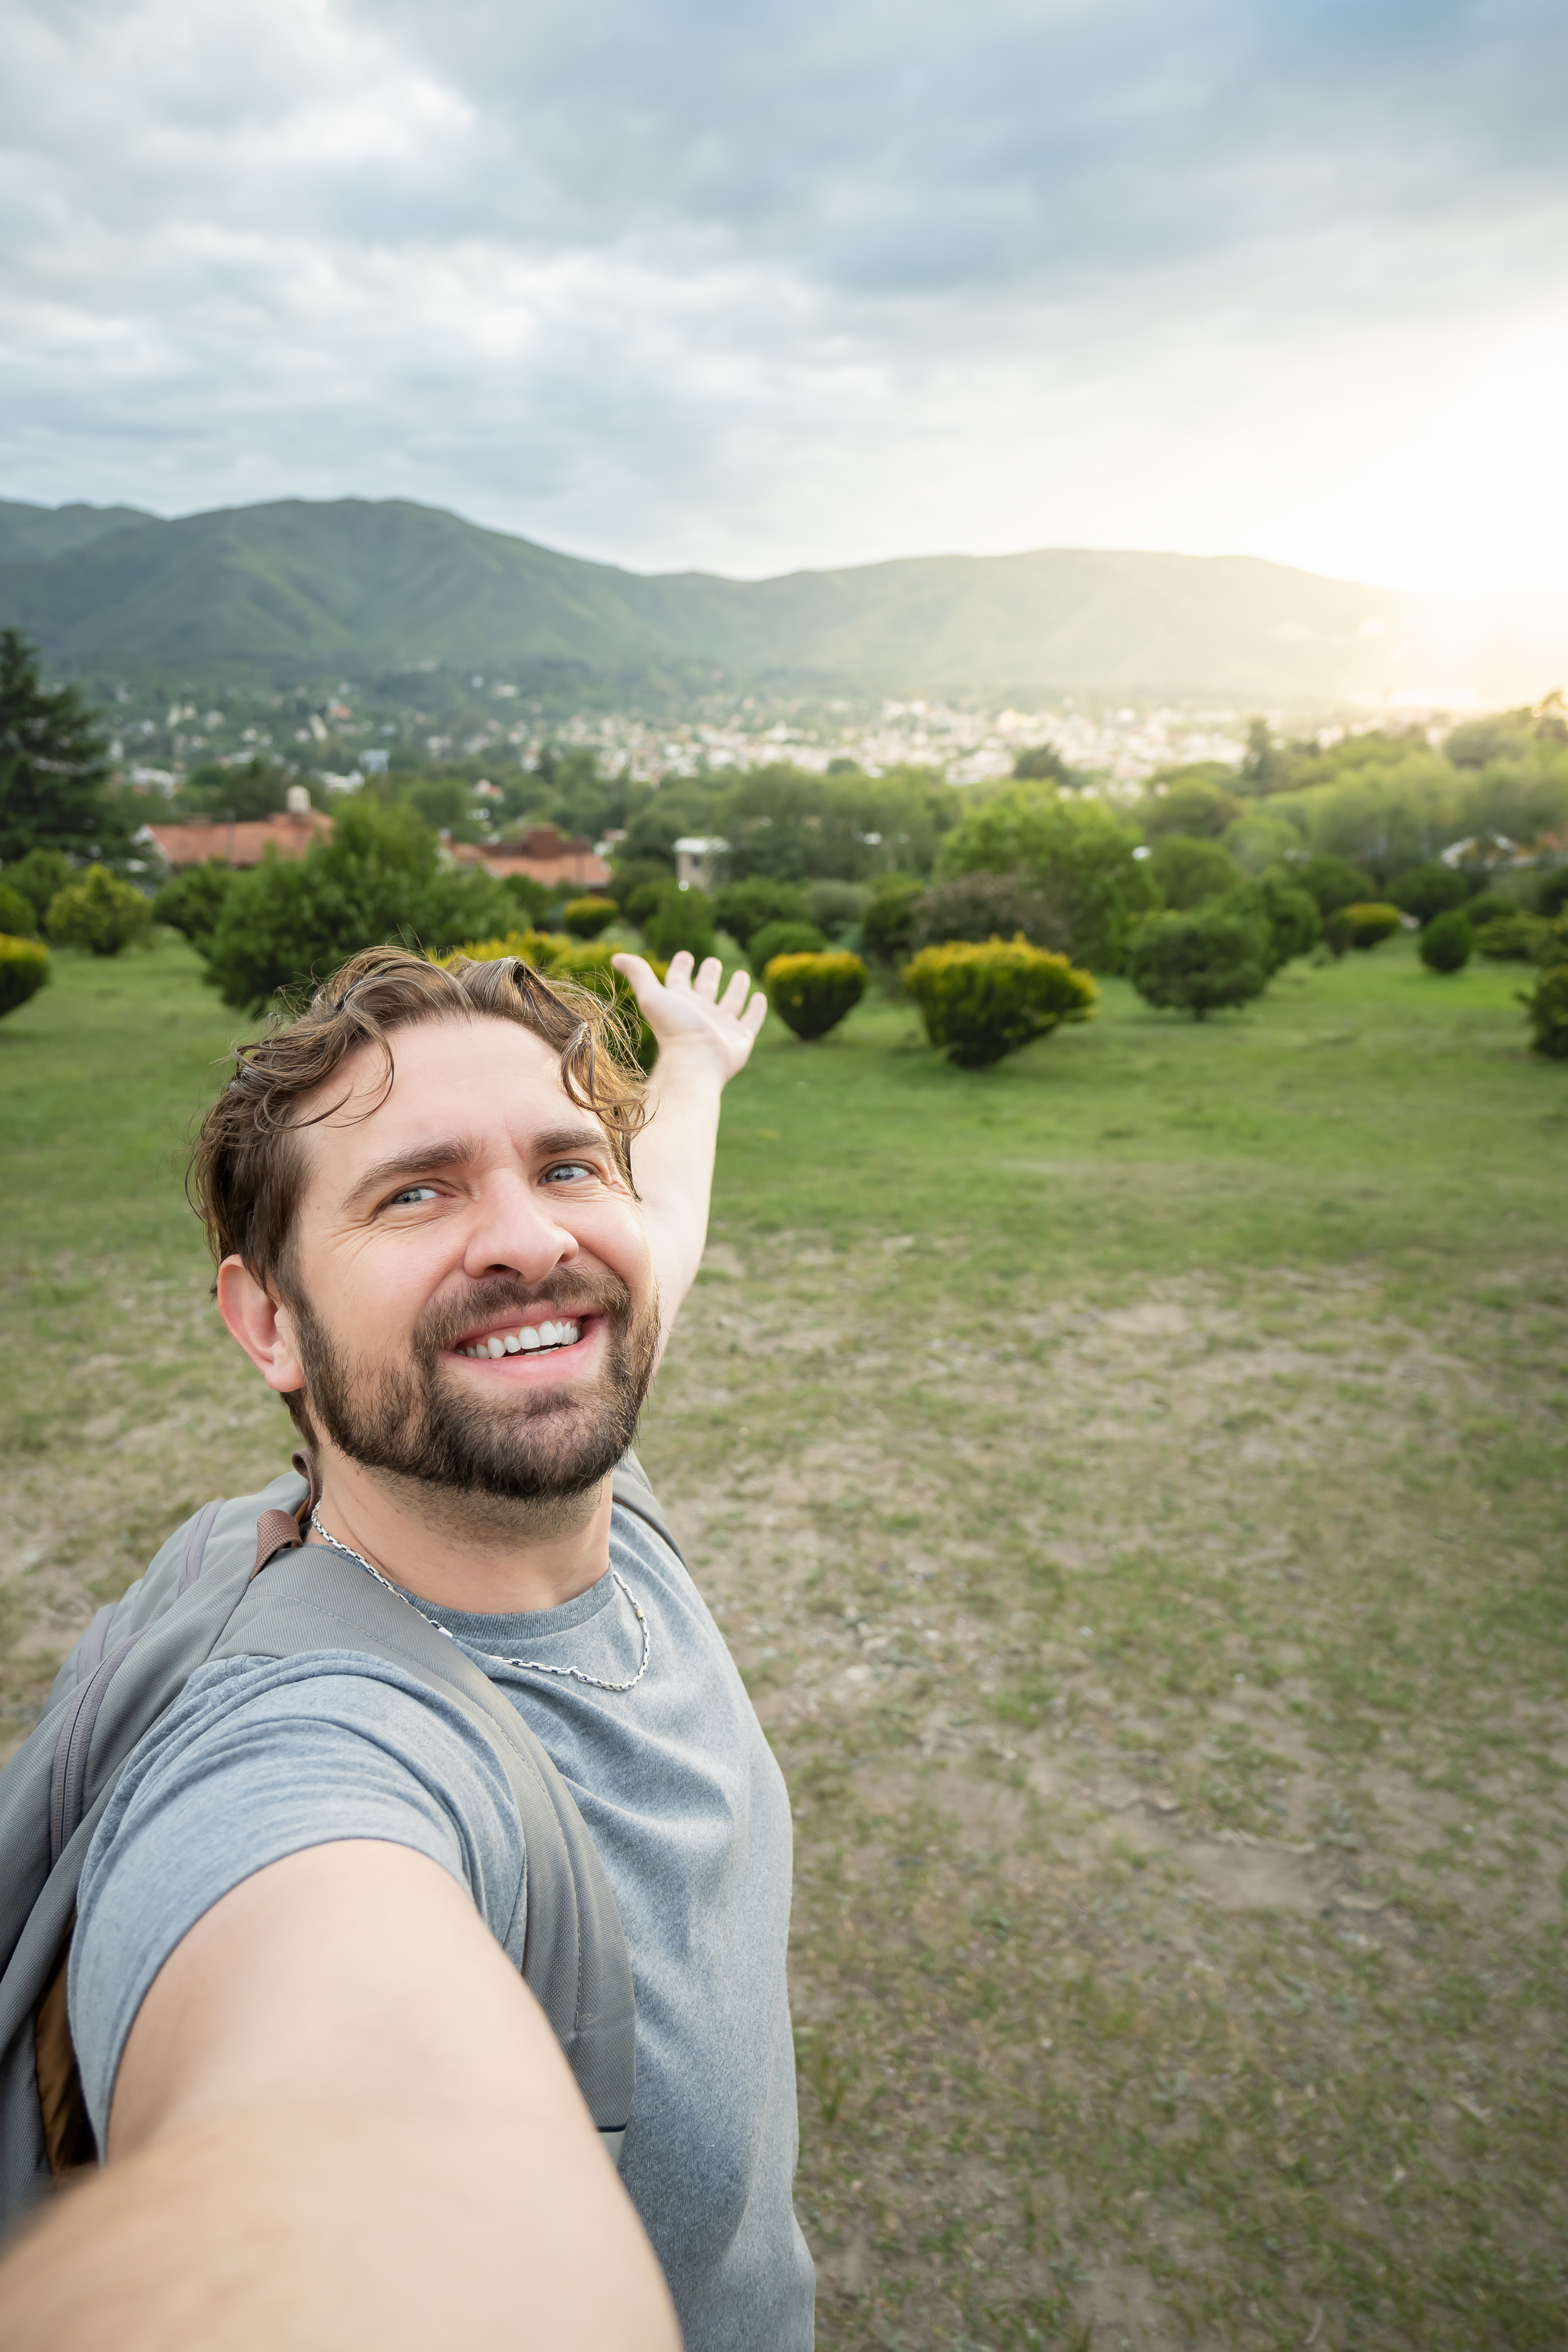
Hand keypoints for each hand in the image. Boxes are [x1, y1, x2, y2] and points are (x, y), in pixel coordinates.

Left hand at [612, 950, 766, 1086]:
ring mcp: (722, 1026)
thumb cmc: (674, 1030)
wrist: (696, 1062)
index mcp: (680, 1002)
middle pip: (706, 989)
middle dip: (709, 975)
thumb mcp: (652, 996)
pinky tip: (759, 997)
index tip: (685, 955)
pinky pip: (751, 1019)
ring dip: (736, 988)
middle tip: (712, 962)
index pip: (680, 980)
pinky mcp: (741, 1038)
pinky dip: (756, 1009)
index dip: (681, 967)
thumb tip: (617, 957)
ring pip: (731, 1002)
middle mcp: (701, 1013)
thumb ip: (639, 974)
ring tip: (742, 975)